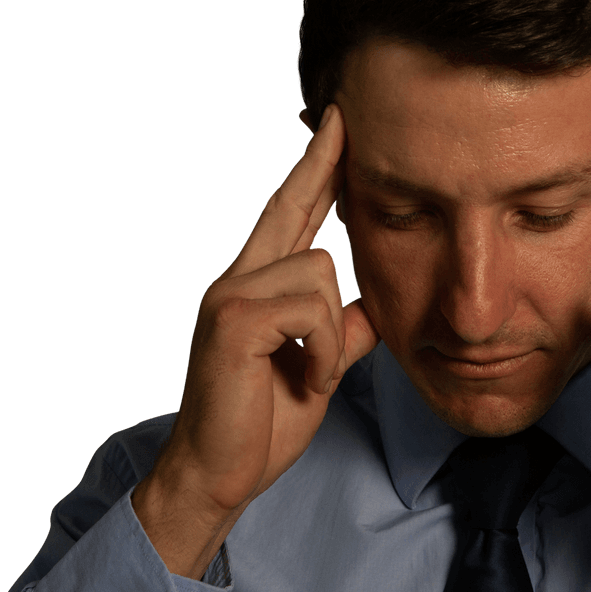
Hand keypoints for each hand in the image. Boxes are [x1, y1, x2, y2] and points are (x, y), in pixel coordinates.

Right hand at [133, 103, 379, 577]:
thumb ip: (340, 332)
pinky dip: (325, 349)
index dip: (312, 171)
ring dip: (334, 332)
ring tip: (315, 373)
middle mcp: (237, 279)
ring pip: (321, 270)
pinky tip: (307, 379)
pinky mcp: (234, 320)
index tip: (334, 128)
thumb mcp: (318, 369)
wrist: (220, 475)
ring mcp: (231, 295)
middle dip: (319, 162)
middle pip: (288, 206)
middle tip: (340, 116)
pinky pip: (312, 309)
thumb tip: (369, 310)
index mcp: (256, 286)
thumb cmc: (262, 423)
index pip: (287, 215)